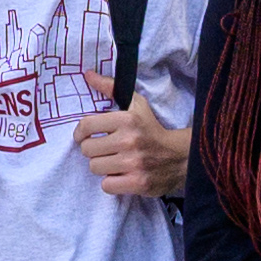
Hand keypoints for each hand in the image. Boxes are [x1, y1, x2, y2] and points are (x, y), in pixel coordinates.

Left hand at [73, 75, 187, 197]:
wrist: (181, 156)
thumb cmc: (152, 129)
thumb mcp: (135, 105)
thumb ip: (110, 88)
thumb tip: (88, 74)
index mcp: (127, 119)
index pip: (86, 125)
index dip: (80, 133)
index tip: (83, 136)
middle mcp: (129, 140)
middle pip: (87, 149)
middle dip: (94, 150)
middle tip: (105, 150)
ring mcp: (133, 163)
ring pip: (95, 167)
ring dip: (102, 166)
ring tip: (114, 162)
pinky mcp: (138, 183)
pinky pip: (106, 185)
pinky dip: (111, 182)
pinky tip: (121, 175)